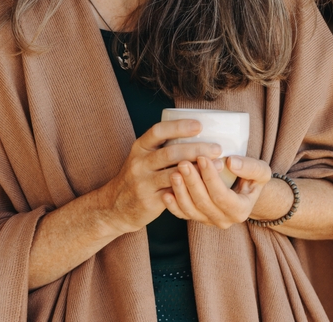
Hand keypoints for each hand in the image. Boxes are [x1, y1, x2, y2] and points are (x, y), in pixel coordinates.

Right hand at [100, 119, 221, 234]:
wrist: (115, 206)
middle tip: (217, 148)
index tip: (199, 125)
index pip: (158, 131)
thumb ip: (163, 148)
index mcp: (139, 147)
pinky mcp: (149, 201)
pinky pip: (173, 193)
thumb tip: (199, 134)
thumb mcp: (143, 157)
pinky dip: (191, 188)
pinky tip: (206, 185)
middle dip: (196, 149)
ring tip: (217, 166)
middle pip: (170, 153)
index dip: (179, 127)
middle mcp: (139, 163)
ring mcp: (143, 183)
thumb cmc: (138, 177)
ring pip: (173, 174)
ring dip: (198, 169)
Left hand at [162, 154, 271, 228]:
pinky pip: (182, 215)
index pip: (222, 196)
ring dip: (180, 192)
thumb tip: (230, 162)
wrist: (244, 191)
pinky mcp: (196, 218)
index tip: (202, 158)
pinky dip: (173, 205)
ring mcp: (208, 221)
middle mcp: (224, 220)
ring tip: (173, 173)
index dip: (211, 178)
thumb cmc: (252, 178)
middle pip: (204, 203)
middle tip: (183, 163)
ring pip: (191, 210)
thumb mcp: (260, 171)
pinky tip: (166, 192)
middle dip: (192, 183)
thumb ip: (250, 167)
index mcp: (240, 211)